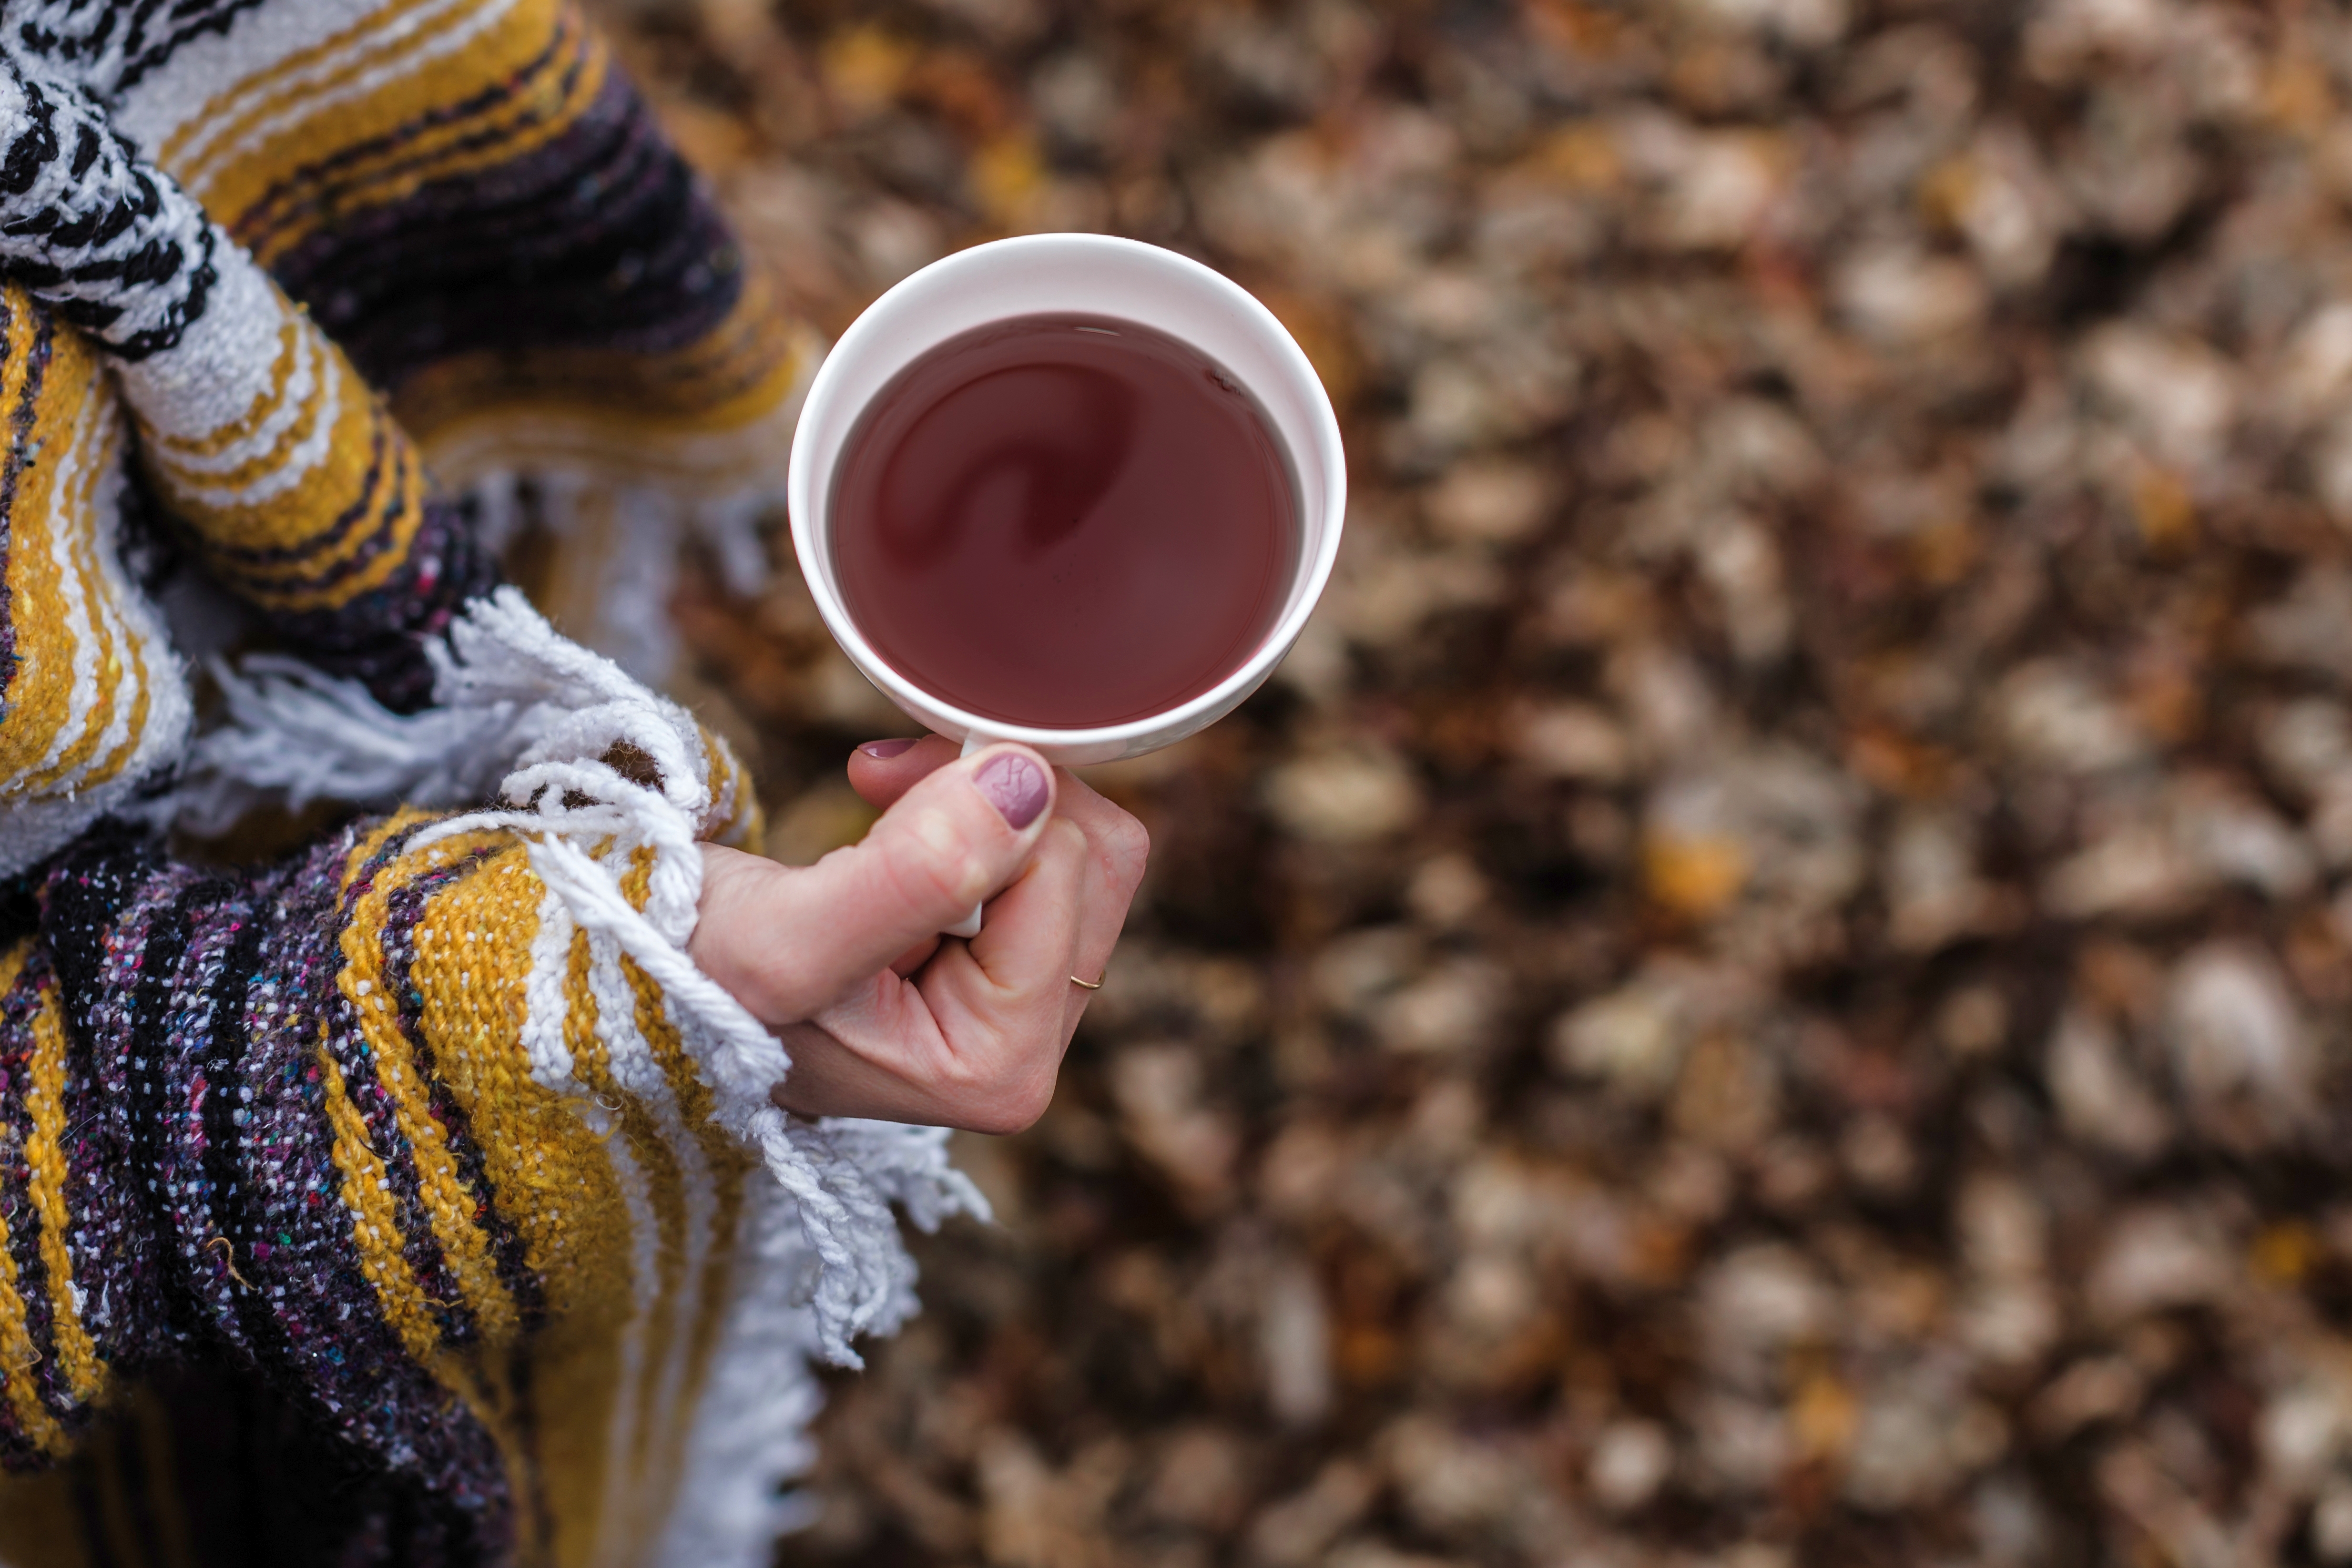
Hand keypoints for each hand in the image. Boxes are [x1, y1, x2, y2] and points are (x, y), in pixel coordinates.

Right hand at [690, 738, 1148, 1133]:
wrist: (635, 977)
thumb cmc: (688, 978)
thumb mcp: (783, 938)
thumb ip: (912, 874)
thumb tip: (1029, 785)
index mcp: (998, 1072)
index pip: (1064, 872)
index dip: (977, 798)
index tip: (871, 781)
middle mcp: (1026, 1054)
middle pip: (1095, 862)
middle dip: (990, 792)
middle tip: (879, 781)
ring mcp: (1017, 1010)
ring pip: (1078, 847)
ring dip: (978, 793)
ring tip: (879, 800)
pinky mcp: (998, 965)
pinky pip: (1044, 850)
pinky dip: (973, 805)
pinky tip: (893, 816)